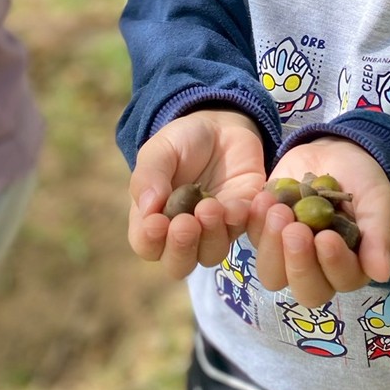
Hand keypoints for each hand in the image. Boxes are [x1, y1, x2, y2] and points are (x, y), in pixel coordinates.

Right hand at [128, 110, 265, 278]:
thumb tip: (147, 208)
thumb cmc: (183, 141)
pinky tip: (237, 204)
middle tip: (185, 224)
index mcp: (154, 219)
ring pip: (211, 253)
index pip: (147, 244)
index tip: (155, 222)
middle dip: (181, 248)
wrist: (222, 125)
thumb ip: (150, 175)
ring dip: (210, 236)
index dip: (150, 240)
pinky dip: (238, 220)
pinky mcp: (242, 217)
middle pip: (179, 263)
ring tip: (210, 207)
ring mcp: (215, 228)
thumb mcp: (161, 149)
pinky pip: (242, 229)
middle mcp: (184, 232)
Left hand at [247, 137, 389, 307]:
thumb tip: (381, 274)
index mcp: (352, 265)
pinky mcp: (266, 235)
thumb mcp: (377, 200)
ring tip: (278, 210)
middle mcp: (320, 269)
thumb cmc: (363, 180)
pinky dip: (256, 222)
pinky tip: (265, 198)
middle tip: (296, 230)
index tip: (326, 237)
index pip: (343, 279)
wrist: (335, 153)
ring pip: (273, 273)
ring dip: (272, 246)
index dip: (333, 264)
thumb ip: (379, 234)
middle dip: (299, 262)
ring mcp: (289, 255)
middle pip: (306, 289)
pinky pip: (254, 239)